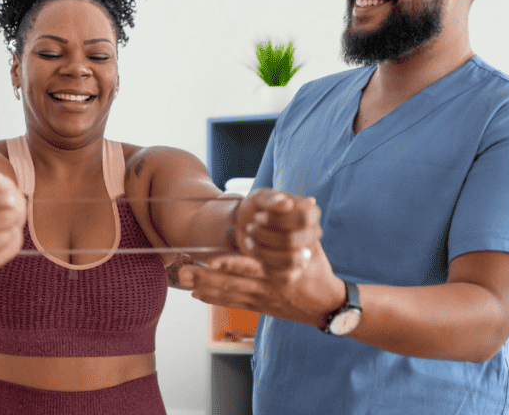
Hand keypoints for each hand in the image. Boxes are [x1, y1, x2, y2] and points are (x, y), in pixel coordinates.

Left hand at [180, 190, 344, 327]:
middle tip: (183, 271)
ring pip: (228, 294)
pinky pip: (232, 303)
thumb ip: (305, 226)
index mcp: (280, 272)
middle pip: (232, 283)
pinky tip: (195, 294)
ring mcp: (261, 299)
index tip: (212, 258)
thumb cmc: (317, 270)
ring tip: (183, 278)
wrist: (325, 306)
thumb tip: (309, 201)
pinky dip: (213, 299)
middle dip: (206, 278)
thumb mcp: (314, 247)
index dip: (230, 264)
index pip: (251, 267)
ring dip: (204, 287)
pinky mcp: (258, 307)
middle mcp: (267, 287)